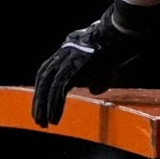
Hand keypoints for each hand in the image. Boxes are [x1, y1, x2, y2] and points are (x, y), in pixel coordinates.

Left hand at [30, 0, 159, 126]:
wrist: (121, 35)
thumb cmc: (119, 46)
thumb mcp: (107, 65)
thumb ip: (98, 77)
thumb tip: (92, 90)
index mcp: (68, 48)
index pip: (48, 69)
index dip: (43, 87)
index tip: (42, 101)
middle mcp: (64, 52)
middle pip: (44, 78)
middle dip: (39, 99)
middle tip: (38, 118)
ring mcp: (67, 59)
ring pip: (48, 86)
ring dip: (44, 106)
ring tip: (44, 123)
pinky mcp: (74, 68)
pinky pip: (59, 90)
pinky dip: (55, 106)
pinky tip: (54, 119)